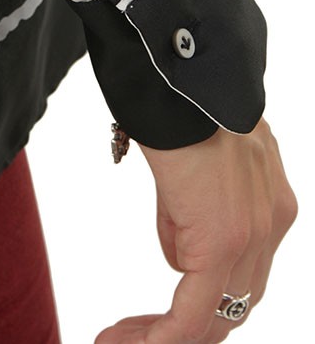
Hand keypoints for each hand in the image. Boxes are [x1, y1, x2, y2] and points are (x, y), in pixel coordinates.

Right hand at [94, 116, 297, 342]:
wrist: (175, 74)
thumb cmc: (176, 104)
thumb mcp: (198, 161)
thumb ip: (195, 211)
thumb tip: (179, 253)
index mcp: (271, 203)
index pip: (242, 278)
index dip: (200, 306)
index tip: (158, 321)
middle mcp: (272, 224)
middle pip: (232, 305)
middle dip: (182, 329)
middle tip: (132, 334)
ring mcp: (253, 235)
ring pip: (214, 316)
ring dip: (163, 335)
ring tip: (118, 338)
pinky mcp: (222, 242)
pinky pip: (192, 313)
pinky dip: (159, 336)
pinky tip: (125, 340)